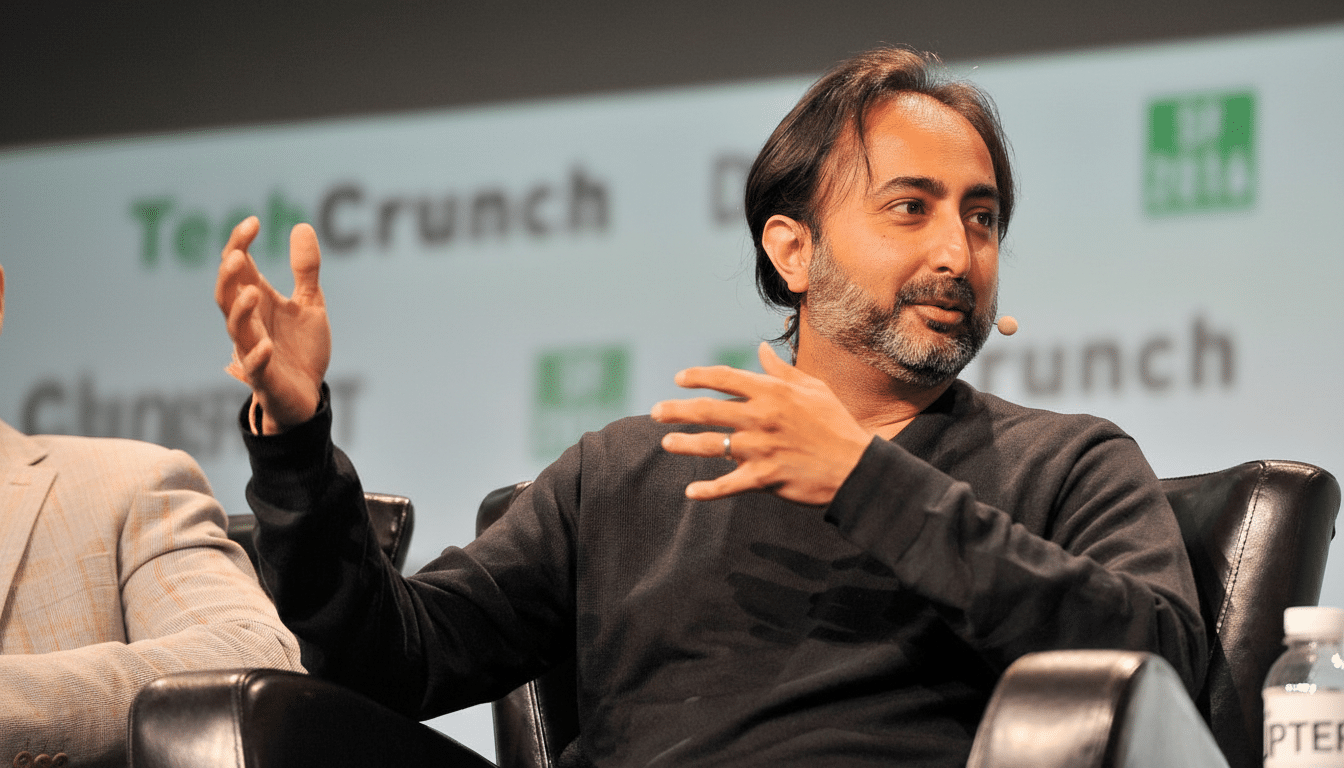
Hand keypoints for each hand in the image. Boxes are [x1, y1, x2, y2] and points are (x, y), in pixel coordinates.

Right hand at [215, 217, 331, 433]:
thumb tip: (302, 225)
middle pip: (226, 295)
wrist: (308, 395)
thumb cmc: (301, 348)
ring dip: (240, 310)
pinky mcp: (264, 378)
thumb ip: (305, 270)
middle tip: (239, 255)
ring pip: (235, 329)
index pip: (239, 269)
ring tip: (253, 292)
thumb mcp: (310, 304)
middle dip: (229, 276)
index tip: (253, 222)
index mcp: (258, 302)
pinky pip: (255, 367)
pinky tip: (266, 345)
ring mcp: (253, 350)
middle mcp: (250, 323)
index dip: (239, 245)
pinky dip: (257, 356)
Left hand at [651, 342, 872, 504]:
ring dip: (684, 444)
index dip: (698, 377)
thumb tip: (760, 348)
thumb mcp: (813, 388)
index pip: (725, 378)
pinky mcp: (764, 478)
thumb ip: (781, 370)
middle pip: (707, 411)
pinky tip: (691, 492)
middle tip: (655, 412)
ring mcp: (760, 449)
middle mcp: (761, 418)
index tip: (680, 380)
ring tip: (666, 443)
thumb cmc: (836, 424)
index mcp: (772, 393)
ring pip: (711, 445)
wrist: (856, 466)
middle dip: (676, 410)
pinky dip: (707, 490)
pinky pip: (728, 485)